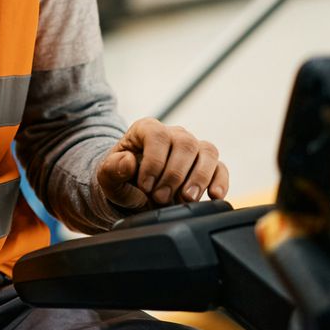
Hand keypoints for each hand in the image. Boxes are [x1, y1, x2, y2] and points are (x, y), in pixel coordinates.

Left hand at [95, 118, 228, 210]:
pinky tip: (213, 196)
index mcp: (147, 130)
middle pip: (185, 144)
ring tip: (185, 199)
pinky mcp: (208, 166)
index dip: (154, 162)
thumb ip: (112, 168)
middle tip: (160, 198)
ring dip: (199, 178)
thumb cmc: (121, 180)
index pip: (157, 135)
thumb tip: (128, 161)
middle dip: (174, 175)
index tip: (145, 186)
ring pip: (207, 152)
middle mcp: (174, 134)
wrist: (135, 193)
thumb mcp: (108, 178)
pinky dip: (220, 182)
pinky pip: (221, 168)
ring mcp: (193, 148)